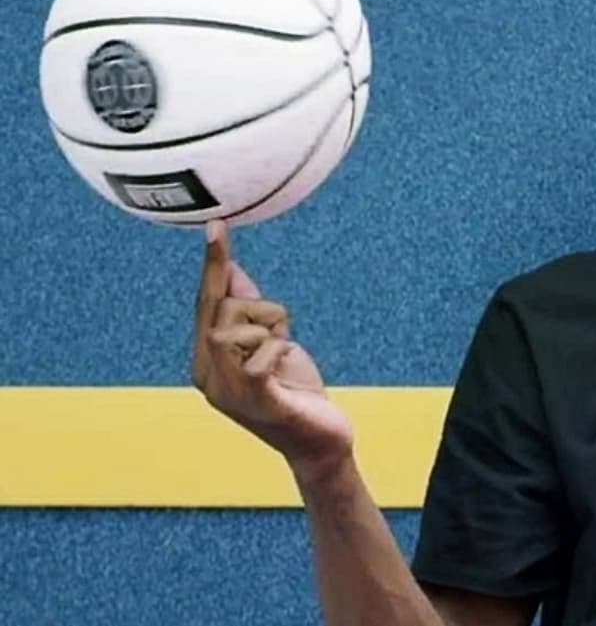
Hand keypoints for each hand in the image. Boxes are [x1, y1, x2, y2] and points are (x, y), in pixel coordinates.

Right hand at [191, 219, 353, 482]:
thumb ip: (248, 308)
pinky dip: (280, 350)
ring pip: (237, 326)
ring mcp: (225, 391)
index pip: (205, 303)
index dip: (213, 264)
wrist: (318, 442)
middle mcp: (205, 376)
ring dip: (272, 331)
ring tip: (283, 357)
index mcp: (205, 359)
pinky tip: (286, 367)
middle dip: (261, 310)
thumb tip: (233, 269)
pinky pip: (260, 354)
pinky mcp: (254, 401)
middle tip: (281, 336)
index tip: (217, 225)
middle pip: (224, 307)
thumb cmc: (293, 390)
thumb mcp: (272, 340)